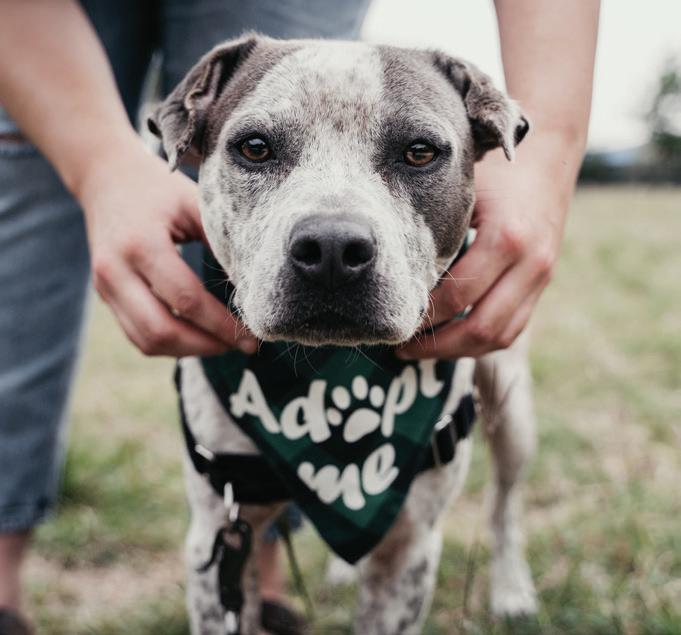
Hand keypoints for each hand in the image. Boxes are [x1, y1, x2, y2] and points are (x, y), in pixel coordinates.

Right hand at [76, 136, 256, 356]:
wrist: (105, 178)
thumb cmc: (158, 189)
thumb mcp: (193, 203)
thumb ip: (220, 241)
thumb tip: (253, 284)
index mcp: (141, 244)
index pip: (187, 299)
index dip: (221, 324)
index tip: (251, 334)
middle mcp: (116, 271)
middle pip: (162, 330)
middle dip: (207, 345)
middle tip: (241, 345)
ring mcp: (105, 287)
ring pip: (147, 340)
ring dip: (188, 350)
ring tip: (223, 344)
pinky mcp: (105, 296)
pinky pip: (137, 335)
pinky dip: (169, 344)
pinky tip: (197, 336)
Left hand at [398, 133, 579, 359]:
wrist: (550, 154)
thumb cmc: (496, 171)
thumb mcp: (465, 193)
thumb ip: (438, 233)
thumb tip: (398, 273)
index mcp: (506, 240)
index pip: (458, 299)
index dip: (425, 317)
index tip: (396, 320)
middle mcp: (530, 265)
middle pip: (481, 328)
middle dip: (438, 346)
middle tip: (403, 348)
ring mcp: (541, 277)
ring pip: (501, 336)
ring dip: (460, 351)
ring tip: (424, 350)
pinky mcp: (543, 283)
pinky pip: (514, 327)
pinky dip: (482, 340)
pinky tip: (453, 338)